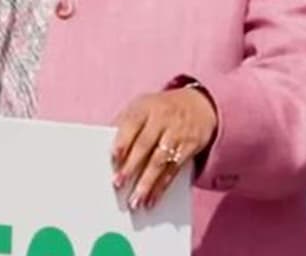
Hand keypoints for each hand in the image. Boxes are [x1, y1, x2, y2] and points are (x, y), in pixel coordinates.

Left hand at [110, 85, 216, 210]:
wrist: (199, 105)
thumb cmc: (159, 110)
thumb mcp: (142, 107)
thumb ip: (125, 124)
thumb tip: (106, 149)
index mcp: (145, 108)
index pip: (131, 124)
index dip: (122, 141)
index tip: (113, 159)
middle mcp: (161, 119)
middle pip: (144, 145)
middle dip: (131, 166)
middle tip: (118, 184)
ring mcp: (176, 133)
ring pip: (159, 161)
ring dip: (147, 183)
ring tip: (135, 201)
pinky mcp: (189, 147)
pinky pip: (173, 170)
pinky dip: (162, 186)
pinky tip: (152, 199)